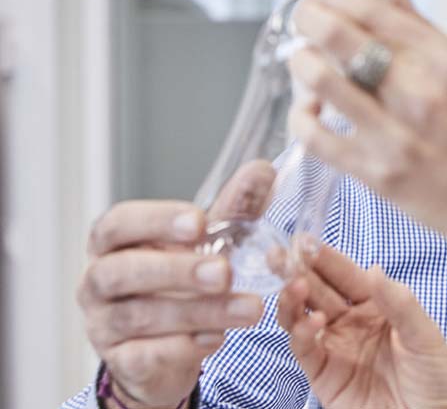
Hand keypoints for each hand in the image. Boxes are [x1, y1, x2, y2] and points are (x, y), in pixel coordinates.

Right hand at [77, 161, 273, 407]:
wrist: (161, 351)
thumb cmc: (177, 285)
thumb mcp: (205, 245)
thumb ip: (232, 210)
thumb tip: (264, 170)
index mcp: (114, 244)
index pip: (118, 224)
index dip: (155, 221)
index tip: (197, 222)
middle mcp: (98, 281)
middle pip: (123, 270)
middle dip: (176, 270)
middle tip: (225, 272)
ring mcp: (104, 324)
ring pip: (142, 316)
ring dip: (200, 312)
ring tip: (249, 309)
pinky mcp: (121, 361)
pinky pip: (144, 354)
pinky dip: (183, 347)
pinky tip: (217, 340)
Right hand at [278, 245, 446, 408]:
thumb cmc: (439, 381)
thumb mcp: (426, 338)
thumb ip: (400, 304)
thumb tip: (374, 268)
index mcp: (378, 306)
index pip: (346, 275)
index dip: (325, 257)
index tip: (304, 239)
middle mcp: (351, 323)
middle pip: (318, 291)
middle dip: (298, 271)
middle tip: (279, 254)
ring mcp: (335, 349)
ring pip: (303, 317)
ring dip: (294, 299)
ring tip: (293, 284)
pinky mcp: (324, 377)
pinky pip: (305, 350)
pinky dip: (302, 333)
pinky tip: (311, 321)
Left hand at [287, 0, 446, 256]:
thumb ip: (427, 35)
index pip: (376, 11)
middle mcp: (422, 93)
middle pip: (341, 37)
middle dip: (309, 18)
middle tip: (304, 18)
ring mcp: (398, 135)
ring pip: (322, 81)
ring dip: (302, 63)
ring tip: (304, 62)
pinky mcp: (379, 174)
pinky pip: (317, 137)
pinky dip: (302, 118)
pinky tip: (309, 112)